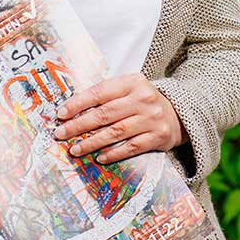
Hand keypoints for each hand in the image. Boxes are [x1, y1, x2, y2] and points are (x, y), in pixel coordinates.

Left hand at [53, 73, 186, 162]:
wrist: (178, 113)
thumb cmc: (143, 101)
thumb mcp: (128, 89)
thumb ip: (106, 95)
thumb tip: (72, 110)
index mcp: (132, 82)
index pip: (100, 92)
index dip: (78, 103)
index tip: (61, 114)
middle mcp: (143, 98)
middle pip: (105, 113)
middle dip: (79, 125)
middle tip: (61, 133)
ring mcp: (152, 118)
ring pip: (116, 132)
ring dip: (92, 142)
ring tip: (75, 149)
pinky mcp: (159, 137)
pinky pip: (131, 147)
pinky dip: (113, 153)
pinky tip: (99, 157)